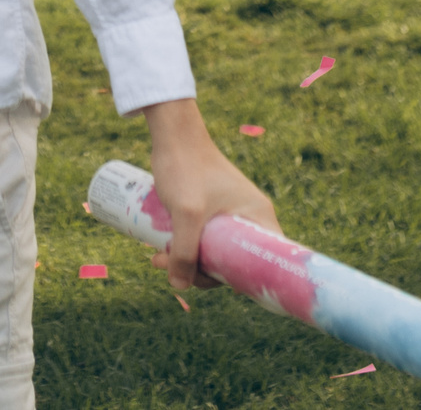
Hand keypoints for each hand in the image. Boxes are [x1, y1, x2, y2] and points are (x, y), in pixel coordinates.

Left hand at [141, 98, 279, 290]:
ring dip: (187, 259)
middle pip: (233, 261)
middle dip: (201, 271)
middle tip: (171, 269)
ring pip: (213, 250)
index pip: (264, 264)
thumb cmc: (185, 168)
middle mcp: (250, 217)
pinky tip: (162, 249)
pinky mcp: (211, 208)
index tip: (210, 284)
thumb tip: (179, 286)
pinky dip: (186, 246)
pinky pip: (203, 237)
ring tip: (156, 258)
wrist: (172, 133)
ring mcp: (230, 212)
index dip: (243, 282)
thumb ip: (184, 251)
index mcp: (259, 218)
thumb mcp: (186, 214)